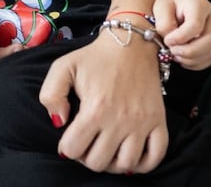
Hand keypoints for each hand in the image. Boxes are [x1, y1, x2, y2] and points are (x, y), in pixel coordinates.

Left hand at [39, 33, 167, 173]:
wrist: (130, 45)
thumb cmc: (93, 57)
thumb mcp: (63, 67)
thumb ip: (51, 94)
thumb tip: (59, 122)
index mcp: (95, 108)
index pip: (74, 149)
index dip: (67, 148)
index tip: (68, 138)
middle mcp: (120, 120)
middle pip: (99, 162)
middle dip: (86, 157)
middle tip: (86, 143)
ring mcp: (142, 124)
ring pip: (126, 165)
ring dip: (112, 163)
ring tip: (104, 149)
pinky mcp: (159, 122)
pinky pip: (155, 157)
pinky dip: (142, 164)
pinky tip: (129, 154)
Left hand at [152, 0, 210, 69]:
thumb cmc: (170, 1)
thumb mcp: (161, 6)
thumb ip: (164, 24)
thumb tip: (170, 43)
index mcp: (200, 5)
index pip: (196, 25)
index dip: (181, 37)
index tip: (167, 41)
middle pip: (208, 42)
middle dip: (188, 51)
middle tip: (171, 51)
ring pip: (209, 53)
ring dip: (190, 59)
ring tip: (174, 54)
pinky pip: (208, 59)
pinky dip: (195, 63)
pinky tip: (182, 58)